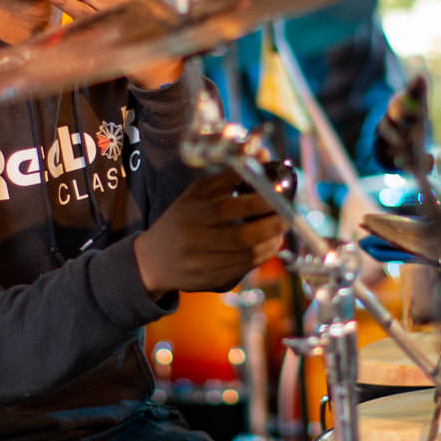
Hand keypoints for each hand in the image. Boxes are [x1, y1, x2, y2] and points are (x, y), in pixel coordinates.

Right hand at [133, 174, 285, 296]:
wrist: (154, 260)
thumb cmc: (180, 220)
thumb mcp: (195, 194)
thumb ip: (228, 177)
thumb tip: (263, 158)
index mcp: (191, 215)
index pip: (231, 208)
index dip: (260, 202)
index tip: (277, 194)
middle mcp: (195, 241)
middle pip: (244, 237)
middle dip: (272, 225)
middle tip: (287, 216)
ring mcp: (204, 264)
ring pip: (248, 256)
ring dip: (272, 242)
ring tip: (280, 230)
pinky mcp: (212, 281)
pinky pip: (245, 268)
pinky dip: (262, 255)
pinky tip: (267, 244)